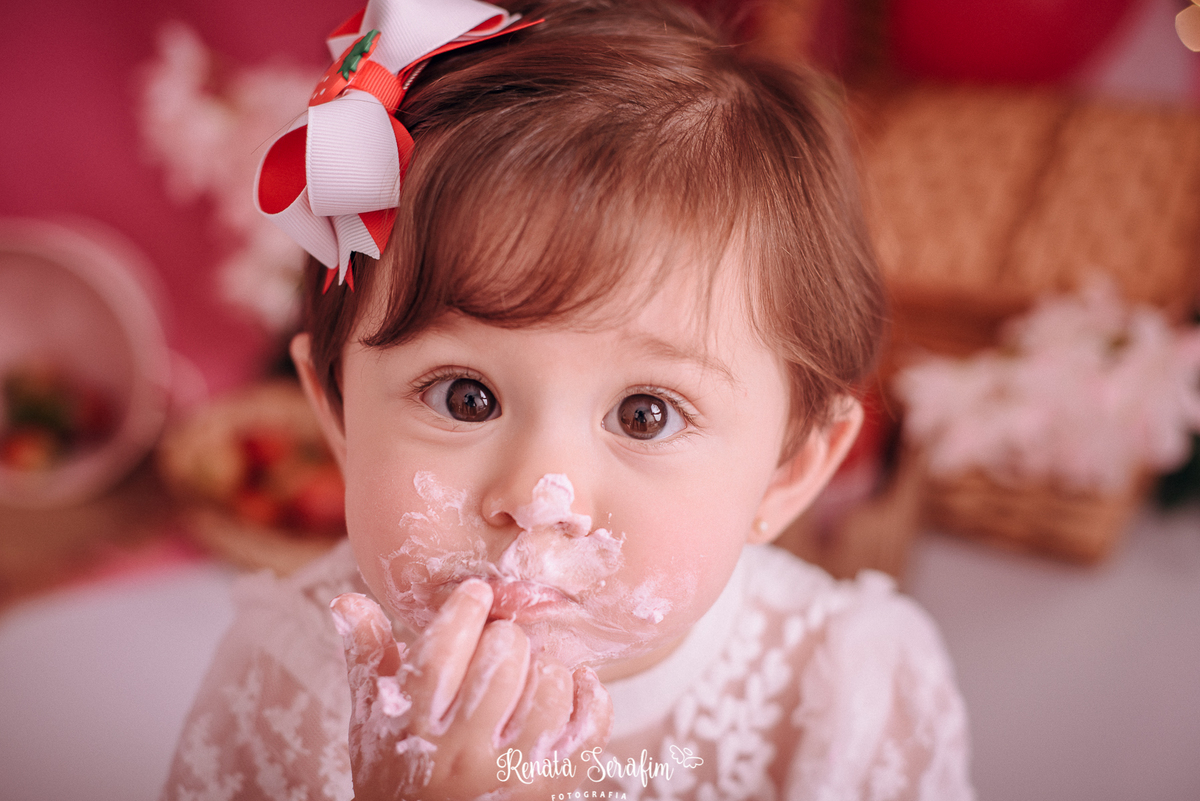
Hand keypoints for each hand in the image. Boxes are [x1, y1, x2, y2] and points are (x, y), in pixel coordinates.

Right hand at [331, 581, 611, 800]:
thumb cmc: (399, 769)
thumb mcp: (374, 717)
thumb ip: (366, 656)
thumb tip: (347, 600)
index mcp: (415, 726)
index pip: (441, 651)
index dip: (464, 610)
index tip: (476, 594)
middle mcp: (464, 753)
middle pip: (502, 662)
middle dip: (505, 637)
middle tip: (500, 640)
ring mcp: (512, 773)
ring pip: (550, 688)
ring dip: (545, 667)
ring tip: (530, 670)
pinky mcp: (554, 786)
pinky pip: (588, 728)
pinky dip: (589, 697)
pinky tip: (571, 686)